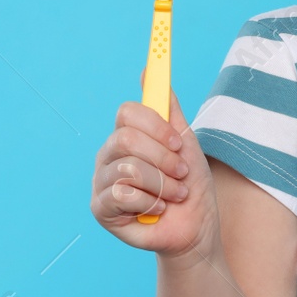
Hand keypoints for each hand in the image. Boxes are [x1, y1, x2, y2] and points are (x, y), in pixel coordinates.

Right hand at [89, 69, 220, 263]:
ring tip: (174, 194)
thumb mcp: (186, 143)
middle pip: (127, 138)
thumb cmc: (190, 185)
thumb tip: (150, 70)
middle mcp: (109, 155)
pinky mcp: (101, 208)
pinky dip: (150, 202)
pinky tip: (156, 210)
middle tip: (181, 173)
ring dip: (163, 184)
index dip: (156, 126)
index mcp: (128, 136)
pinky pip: (123, 194)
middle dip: (164, 159)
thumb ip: (168, 109)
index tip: (179, 142)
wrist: (195, 227)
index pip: (127, 112)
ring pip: (129, 168)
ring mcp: (102, 181)